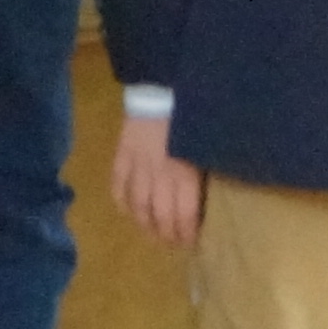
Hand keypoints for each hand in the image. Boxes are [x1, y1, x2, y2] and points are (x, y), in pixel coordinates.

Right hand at [113, 109, 202, 249]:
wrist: (162, 86)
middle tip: (173, 243)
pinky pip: (118, 186)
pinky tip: (129, 211)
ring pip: (137, 207)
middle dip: (167, 235)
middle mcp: (158, 176)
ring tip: (152, 233)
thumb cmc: (192, 115)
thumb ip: (204, 172)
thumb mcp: (206, 144)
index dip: (187, 234)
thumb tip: (209, 197)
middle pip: (159, 217)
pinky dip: (122, 202)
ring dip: (145, 225)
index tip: (192, 242)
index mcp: (183, 173)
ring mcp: (136, 167)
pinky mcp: (121, 156)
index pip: (184, 216)